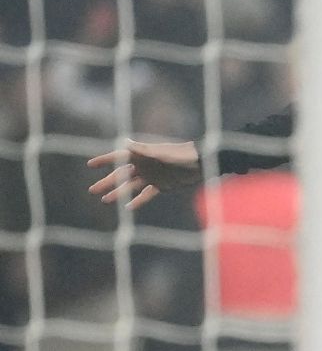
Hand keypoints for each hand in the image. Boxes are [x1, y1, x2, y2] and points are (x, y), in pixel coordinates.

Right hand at [86, 139, 203, 209]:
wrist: (202, 164)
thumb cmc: (181, 155)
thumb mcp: (161, 153)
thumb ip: (143, 151)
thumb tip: (125, 143)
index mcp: (143, 154)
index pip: (119, 157)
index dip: (105, 160)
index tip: (90, 165)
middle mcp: (145, 165)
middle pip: (121, 174)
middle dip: (107, 181)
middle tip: (91, 190)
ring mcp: (153, 176)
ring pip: (131, 186)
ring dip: (118, 193)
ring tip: (104, 200)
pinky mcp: (162, 185)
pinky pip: (147, 194)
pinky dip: (138, 201)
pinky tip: (128, 208)